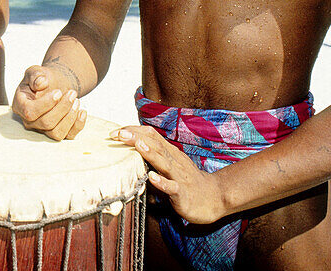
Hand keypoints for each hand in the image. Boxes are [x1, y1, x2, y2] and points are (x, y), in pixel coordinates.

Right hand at [11, 65, 85, 139]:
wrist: (53, 85)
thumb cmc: (42, 79)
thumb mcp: (36, 71)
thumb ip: (35, 75)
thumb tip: (41, 83)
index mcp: (20, 105)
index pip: (30, 112)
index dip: (45, 104)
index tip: (58, 92)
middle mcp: (29, 121)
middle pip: (46, 123)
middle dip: (62, 108)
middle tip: (72, 93)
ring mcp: (43, 129)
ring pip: (56, 133)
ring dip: (70, 117)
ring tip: (77, 101)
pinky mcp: (57, 132)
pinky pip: (68, 136)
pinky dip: (78, 125)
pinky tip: (82, 111)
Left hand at [112, 126, 227, 224]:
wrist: (215, 198)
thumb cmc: (188, 181)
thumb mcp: (171, 162)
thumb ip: (155, 154)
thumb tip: (133, 145)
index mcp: (170, 153)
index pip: (151, 135)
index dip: (134, 131)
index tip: (115, 132)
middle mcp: (174, 162)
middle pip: (155, 145)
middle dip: (136, 138)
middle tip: (117, 133)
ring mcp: (179, 177)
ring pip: (164, 163)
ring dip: (150, 153)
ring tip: (137, 145)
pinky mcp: (183, 194)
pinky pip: (172, 188)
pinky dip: (162, 182)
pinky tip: (152, 178)